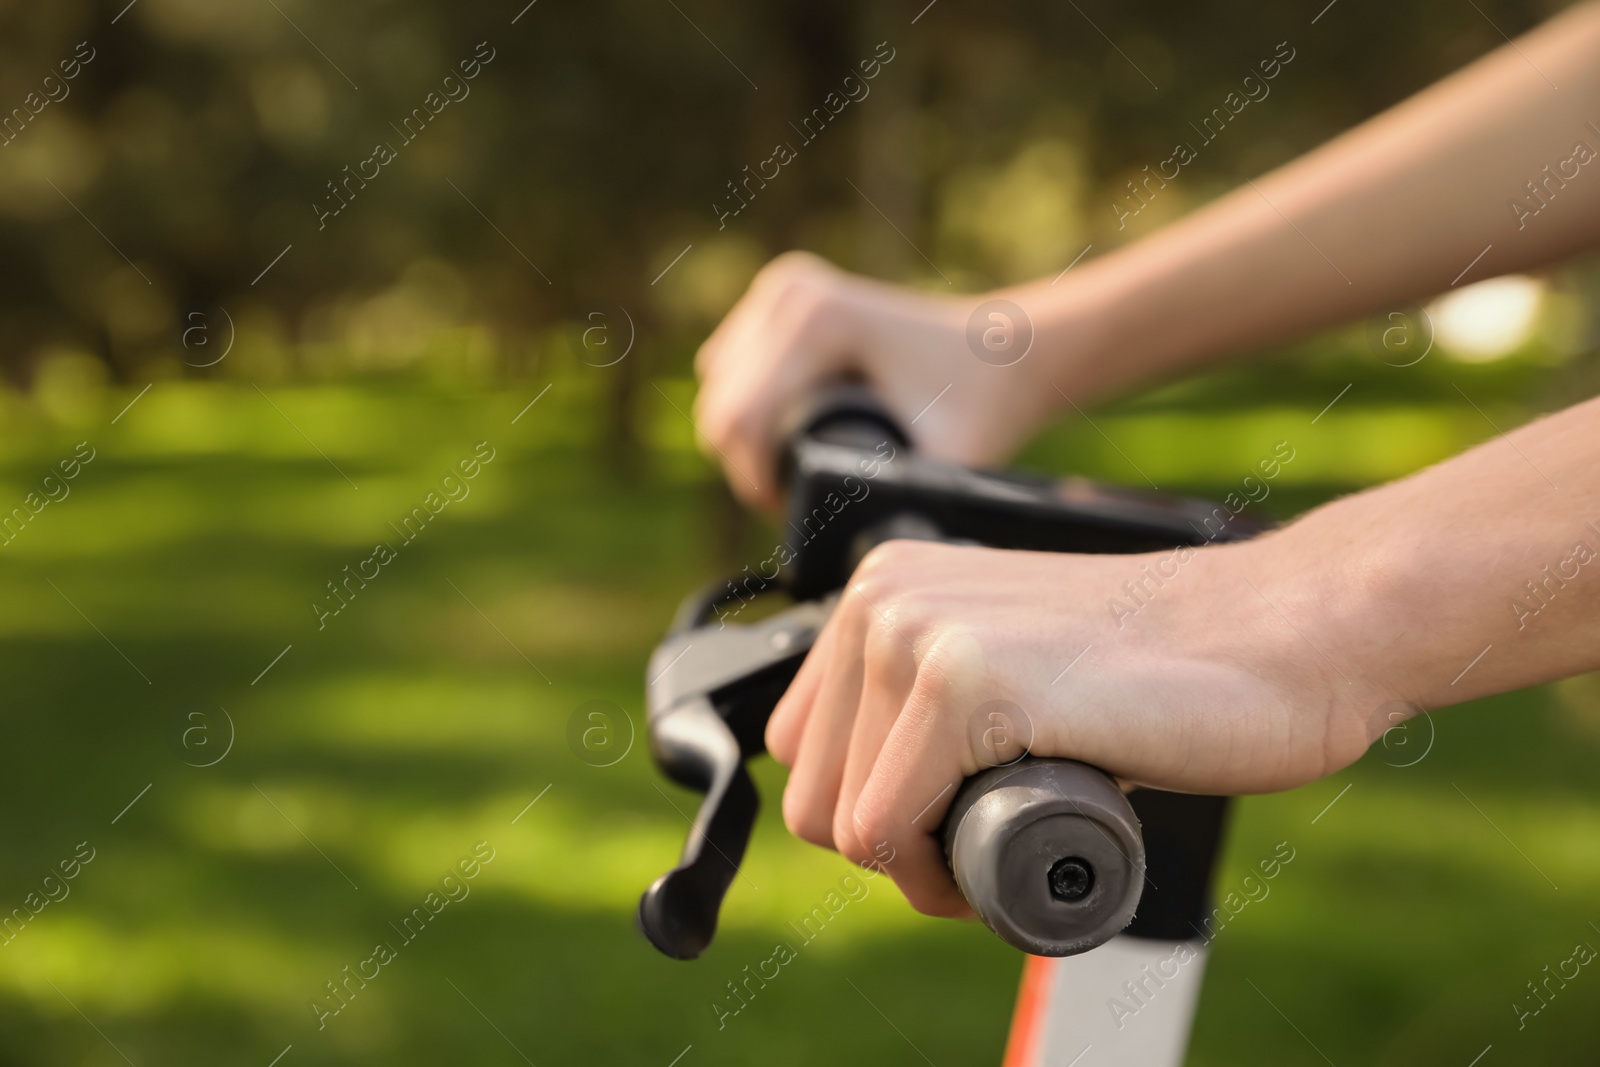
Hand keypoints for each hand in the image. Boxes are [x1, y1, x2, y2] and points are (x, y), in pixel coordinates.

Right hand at [694, 252, 1067, 509]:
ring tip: (795, 466)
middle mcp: (792, 293)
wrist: (1003, 349)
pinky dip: (748, 404)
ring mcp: (783, 287)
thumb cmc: (980, 405)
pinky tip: (785, 430)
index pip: (739, 420)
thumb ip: (907, 506)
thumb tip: (855, 553)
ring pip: (718, 387)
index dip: (754, 482)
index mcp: (819, 321)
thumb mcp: (947, 463)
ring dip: (744, 436)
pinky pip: (729, 365)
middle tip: (794, 497)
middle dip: (747, 463)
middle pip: (721, 404)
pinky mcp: (780, 294)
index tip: (789, 511)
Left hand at [765, 535, 1380, 916]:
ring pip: (847, 826)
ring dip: (925, 867)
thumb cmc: (1164, 670)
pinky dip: (943, 876)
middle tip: (994, 836)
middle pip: (817, 798)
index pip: (807, 750)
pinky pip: (888, 832)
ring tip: (1015, 830)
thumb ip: (928, 700)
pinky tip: (1018, 836)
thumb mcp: (1008, 661)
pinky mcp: (966, 681)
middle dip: (900, 849)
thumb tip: (862, 803)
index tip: (961, 814)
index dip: (881, 810)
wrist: (1285, 636)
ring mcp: (918, 630)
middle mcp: (882, 595)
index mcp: (883, 586)